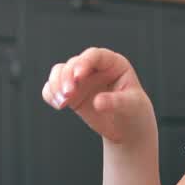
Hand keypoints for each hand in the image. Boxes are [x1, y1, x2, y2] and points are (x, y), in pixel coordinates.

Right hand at [40, 47, 156, 144]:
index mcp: (113, 64)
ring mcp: (80, 80)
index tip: (78, 76)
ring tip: (62, 103)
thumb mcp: (131, 106)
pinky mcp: (70, 94)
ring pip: (59, 72)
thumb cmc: (134, 112)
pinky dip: (50, 94)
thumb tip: (98, 102)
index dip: (84, 62)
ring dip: (56, 85)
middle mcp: (94, 68)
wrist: (127, 129)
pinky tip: (58, 105)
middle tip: (68, 95)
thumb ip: (116, 102)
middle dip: (67, 77)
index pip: (95, 55)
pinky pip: (53, 88)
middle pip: (73, 63)